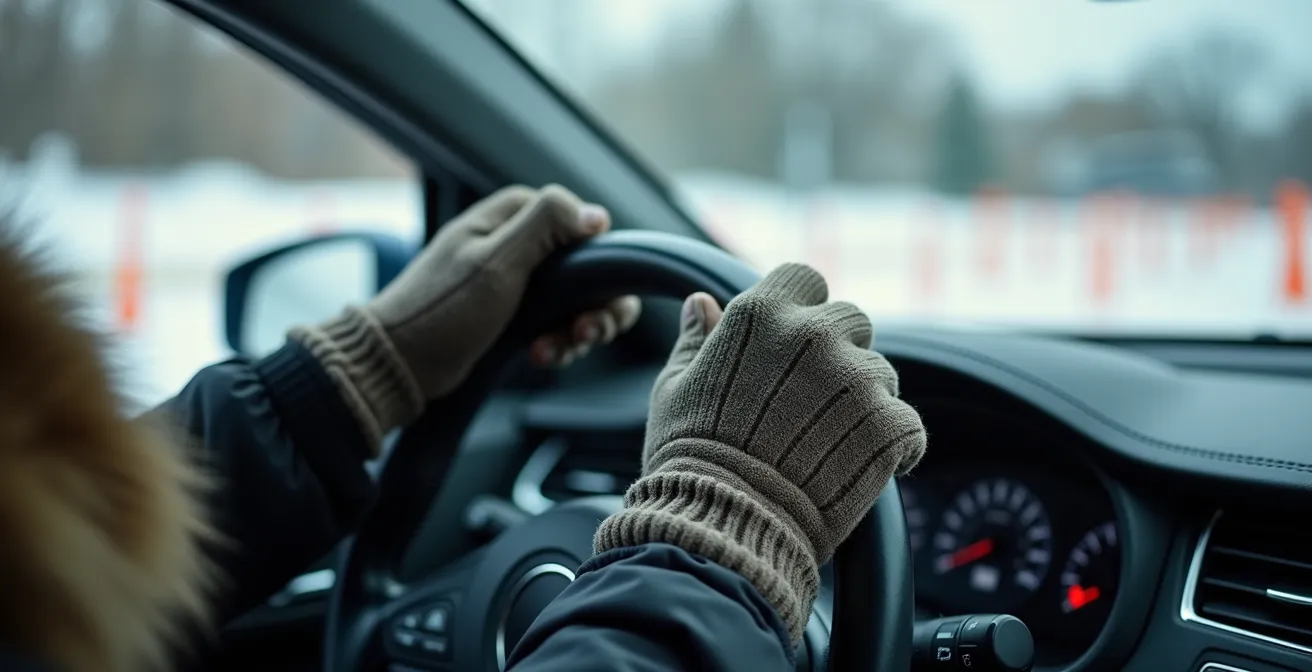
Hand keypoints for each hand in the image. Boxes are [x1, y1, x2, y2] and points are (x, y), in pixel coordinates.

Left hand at [367, 184, 640, 394]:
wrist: (401, 363)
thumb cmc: (442, 311)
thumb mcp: (497, 262)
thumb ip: (546, 226)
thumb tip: (597, 214)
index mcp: (511, 217)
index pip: (581, 223)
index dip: (596, 259)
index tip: (593, 294)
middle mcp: (517, 243)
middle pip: (588, 267)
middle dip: (596, 305)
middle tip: (586, 331)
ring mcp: (517, 281)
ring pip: (577, 301)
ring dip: (576, 330)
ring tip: (555, 350)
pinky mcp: (514, 314)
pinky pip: (557, 324)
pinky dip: (557, 343)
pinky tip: (540, 355)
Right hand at [594, 264, 924, 643]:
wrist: (722, 524)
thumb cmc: (687, 458)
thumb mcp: (675, 389)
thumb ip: (695, 341)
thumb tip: (699, 302)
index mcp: (762, 313)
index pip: (805, 279)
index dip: (803, 309)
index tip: (794, 344)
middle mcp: (815, 334)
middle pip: (853, 320)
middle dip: (841, 353)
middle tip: (814, 402)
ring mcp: (856, 379)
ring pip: (883, 375)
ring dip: (867, 402)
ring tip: (832, 445)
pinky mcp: (887, 425)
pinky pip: (908, 425)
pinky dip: (895, 447)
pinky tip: (866, 469)